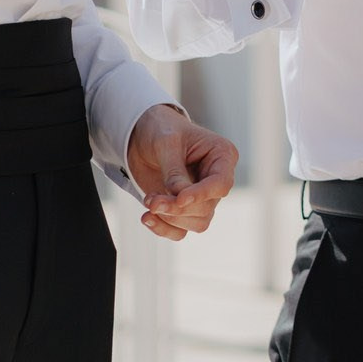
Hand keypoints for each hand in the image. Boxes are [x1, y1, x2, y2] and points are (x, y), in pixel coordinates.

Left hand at [125, 104, 238, 239]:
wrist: (141, 136)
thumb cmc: (160, 130)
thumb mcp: (166, 143)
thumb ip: (174, 172)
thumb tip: (179, 198)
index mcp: (221, 156)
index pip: (221, 184)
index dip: (202, 195)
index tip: (179, 199)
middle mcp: (215, 179)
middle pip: (207, 208)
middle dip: (177, 208)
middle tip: (151, 200)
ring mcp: (201, 196)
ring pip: (196, 223)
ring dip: (169, 218)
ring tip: (148, 201)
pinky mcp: (184, 209)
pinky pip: (181, 231)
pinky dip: (163, 228)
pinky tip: (147, 218)